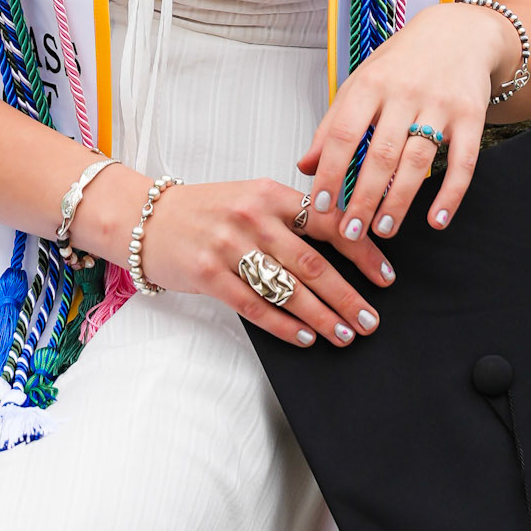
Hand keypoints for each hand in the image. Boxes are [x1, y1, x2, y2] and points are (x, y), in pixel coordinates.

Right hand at [78, 166, 395, 348]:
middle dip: (348, 296)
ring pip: (288, 289)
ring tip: (345, 335)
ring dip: (322, 317)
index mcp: (268, 192)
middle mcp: (251, 217)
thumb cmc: (206, 210)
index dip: (362, 251)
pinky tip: (306, 338)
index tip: (386, 276)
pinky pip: (256, 307)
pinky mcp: (208, 276)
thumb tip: (347, 240)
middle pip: (313, 263)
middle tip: (371, 320)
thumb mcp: (250, 196)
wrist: (144, 218)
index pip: (328, 221)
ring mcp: (227, 247)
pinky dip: (285, 326)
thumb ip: (291, 213)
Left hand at [296, 2, 518, 242]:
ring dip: (399, 201)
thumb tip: (304, 166)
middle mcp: (404, 93)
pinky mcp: (471, 116)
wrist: (460, 32)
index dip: (331, 172)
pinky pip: (462, 162)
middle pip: (381, 154)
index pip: (344, 134)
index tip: (320, 206)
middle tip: (350, 233)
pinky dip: (450, 195)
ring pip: (417, 161)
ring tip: (383, 229)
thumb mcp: (362, 83)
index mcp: (370, 84)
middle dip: (363, 198)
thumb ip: (333, 125)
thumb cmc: (402, 63)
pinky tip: (435, 220)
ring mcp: (440, 104)